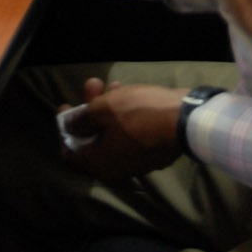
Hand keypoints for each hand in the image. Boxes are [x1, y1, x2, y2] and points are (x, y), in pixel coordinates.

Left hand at [65, 77, 183, 180]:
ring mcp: (136, 160)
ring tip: (109, 84)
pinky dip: (124, 114)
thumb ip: (81, 119)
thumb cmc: (139, 114)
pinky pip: (130, 133)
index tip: (65, 109)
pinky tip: (127, 92)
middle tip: (90, 87)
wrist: (187, 120)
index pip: (71, 156)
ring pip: (113, 133)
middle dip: (89, 110)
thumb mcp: (103, 110)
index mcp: (100, 164)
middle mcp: (116, 168)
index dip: (64, 131)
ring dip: (107, 107)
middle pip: (93, 140)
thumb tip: (69, 127)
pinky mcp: (152, 149)